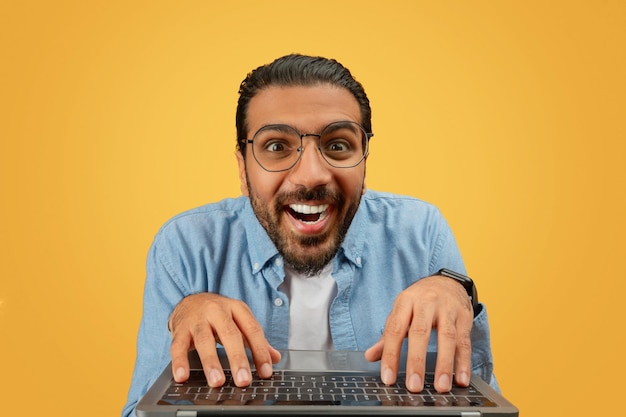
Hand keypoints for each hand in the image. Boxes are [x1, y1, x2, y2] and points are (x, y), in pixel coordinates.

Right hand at [168, 292, 281, 387]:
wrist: (190, 300)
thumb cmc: (219, 314)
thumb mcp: (239, 321)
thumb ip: (255, 340)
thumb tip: (275, 358)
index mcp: (237, 308)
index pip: (252, 329)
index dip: (260, 351)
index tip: (266, 372)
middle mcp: (217, 311)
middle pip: (229, 334)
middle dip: (237, 359)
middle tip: (244, 380)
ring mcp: (197, 319)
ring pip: (204, 340)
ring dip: (211, 362)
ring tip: (217, 382)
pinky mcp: (179, 329)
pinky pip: (177, 346)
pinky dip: (179, 362)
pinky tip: (182, 376)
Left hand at [364, 275, 472, 392]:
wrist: (446, 282)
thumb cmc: (419, 301)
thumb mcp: (401, 312)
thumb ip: (387, 336)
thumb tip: (370, 356)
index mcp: (405, 302)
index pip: (395, 330)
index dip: (391, 355)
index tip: (388, 378)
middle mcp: (426, 303)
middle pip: (420, 332)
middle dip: (416, 361)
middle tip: (414, 386)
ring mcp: (447, 309)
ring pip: (447, 337)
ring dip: (444, 364)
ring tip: (441, 387)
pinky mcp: (464, 317)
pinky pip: (464, 341)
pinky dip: (464, 362)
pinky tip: (461, 379)